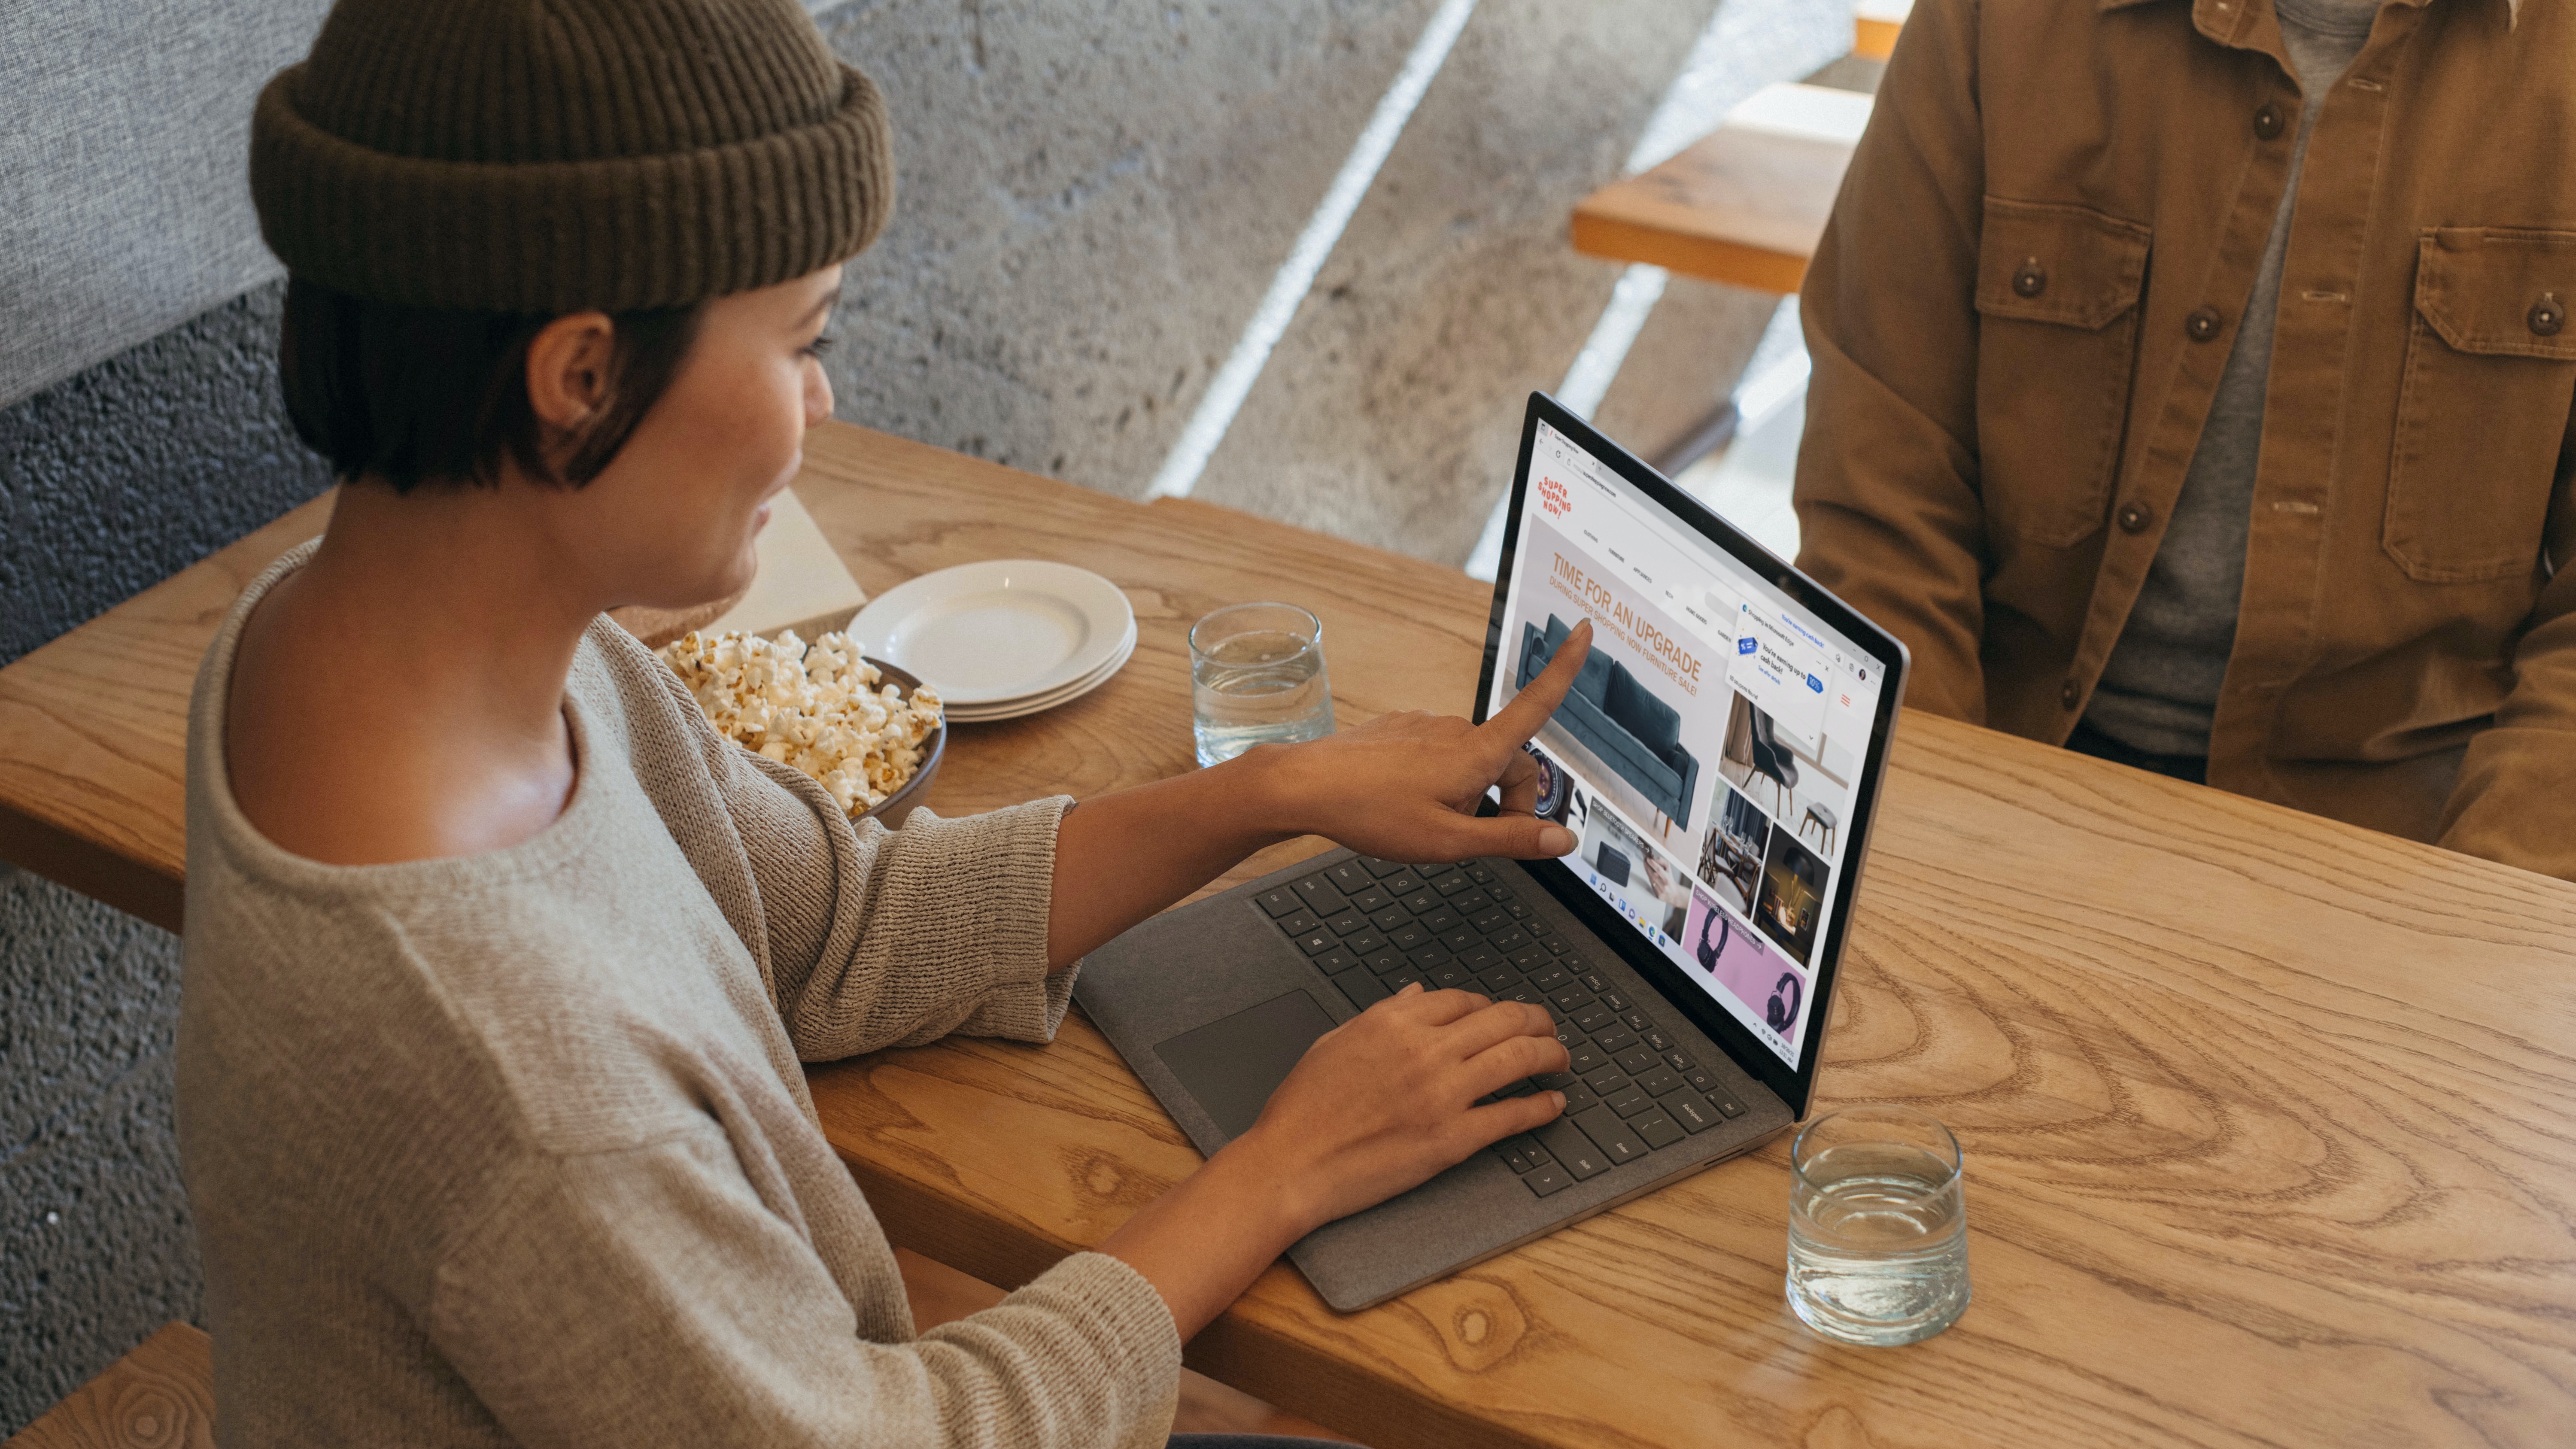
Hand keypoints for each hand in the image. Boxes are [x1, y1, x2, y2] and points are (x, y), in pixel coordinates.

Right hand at [1221, 985, 1570, 1235]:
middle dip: (1536, 1020)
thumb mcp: (1335, 1043)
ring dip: (1550, 1054)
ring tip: (1561, 1058)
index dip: (1491, 1006)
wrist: (1289, 1164)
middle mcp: (1424, 1050)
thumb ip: (1382, 1016)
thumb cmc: (1303, 1108)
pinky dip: (1540, 1107)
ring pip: (1518, 1058)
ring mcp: (1441, 1094)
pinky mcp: (1452, 1139)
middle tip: (1549, 1029)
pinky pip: (1511, 1115)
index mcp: (1393, 1022)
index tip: (1501, 1016)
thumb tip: (1417, 996)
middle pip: (1503, 1020)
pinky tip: (1553, 1104)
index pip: (1463, 1000)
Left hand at [1248, 618, 1594, 862]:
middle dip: (1507, 800)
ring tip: (1425, 820)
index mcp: (1476, 753)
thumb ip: (1510, 840)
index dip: (1565, 669)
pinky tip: (1405, 801)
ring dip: (1468, 792)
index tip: (1585, 632)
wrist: (1306, 786)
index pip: (1535, 705)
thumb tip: (1563, 840)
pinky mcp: (1403, 728)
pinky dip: (1438, 779)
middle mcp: (1456, 729)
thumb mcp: (1449, 842)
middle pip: (1509, 761)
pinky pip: (1439, 754)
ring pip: (1471, 761)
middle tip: (1471, 837)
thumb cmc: (1373, 814)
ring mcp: (1427, 725)